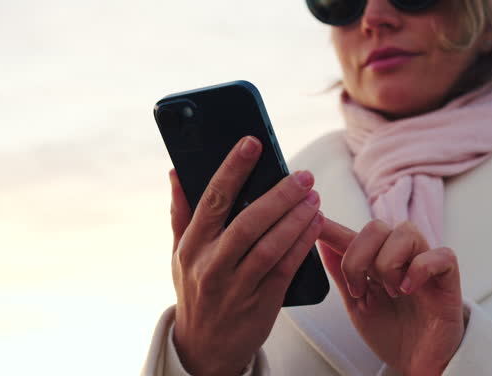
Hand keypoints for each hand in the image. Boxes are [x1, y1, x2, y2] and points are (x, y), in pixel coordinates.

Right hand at [169, 136, 323, 375]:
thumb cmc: (196, 290)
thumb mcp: (179, 254)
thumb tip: (176, 171)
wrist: (204, 349)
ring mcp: (237, 287)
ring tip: (313, 196)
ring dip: (296, 218)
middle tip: (302, 174)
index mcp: (191, 246)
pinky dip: (302, 243)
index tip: (252, 143)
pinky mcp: (262, 304)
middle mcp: (211, 266)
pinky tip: (315, 224)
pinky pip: (286, 268)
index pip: (213, 199)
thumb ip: (181, 212)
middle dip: (279, 195)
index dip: (233, 169)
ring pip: (271, 246)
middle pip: (247, 222)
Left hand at [319, 219, 464, 375]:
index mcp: (378, 261)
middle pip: (377, 227)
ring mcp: (426, 264)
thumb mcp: (359, 306)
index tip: (314, 221)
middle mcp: (402, 256)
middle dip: (358, 257)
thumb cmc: (394, 334)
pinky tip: (409, 289)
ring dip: (390, 264)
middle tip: (359, 289)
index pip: (353, 235)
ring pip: (406, 232)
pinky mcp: (448, 279)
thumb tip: (322, 245)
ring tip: (392, 292)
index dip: (333, 227)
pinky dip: (420, 269)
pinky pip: (440, 255)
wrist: (418, 364)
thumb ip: (343, 275)